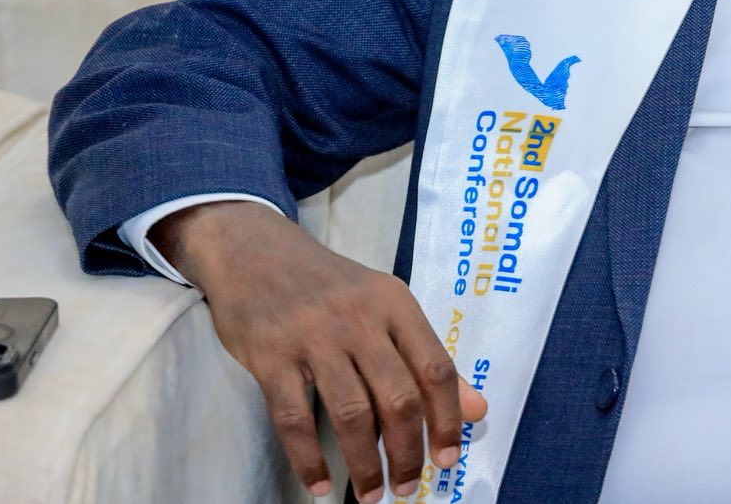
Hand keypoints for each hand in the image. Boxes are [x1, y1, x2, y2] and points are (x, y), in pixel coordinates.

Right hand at [153, 201, 487, 501]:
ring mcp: (313, 336)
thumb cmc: (329, 286)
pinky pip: (293, 419)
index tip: (448, 460)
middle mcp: (359, 318)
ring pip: (351, 413)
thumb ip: (427, 357)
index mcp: (396, 303)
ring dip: (365, 463)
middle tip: (407, 488)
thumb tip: (475, 409)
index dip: (447, 420)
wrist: (255, 252)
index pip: (435, 368)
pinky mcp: (271, 355)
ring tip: (372, 495)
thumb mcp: (385, 306)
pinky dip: (309, 459)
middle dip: (408, 452)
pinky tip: (321, 485)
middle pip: (397, 397)